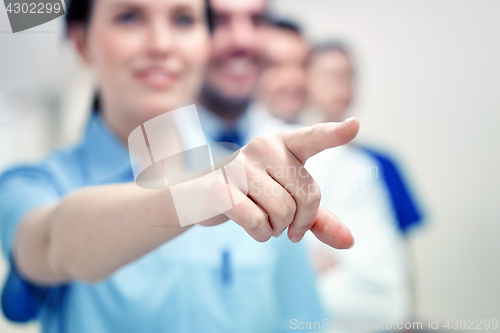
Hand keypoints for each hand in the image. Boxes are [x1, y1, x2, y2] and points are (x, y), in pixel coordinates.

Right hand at [219, 117, 358, 248]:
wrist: (202, 196)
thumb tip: (349, 242)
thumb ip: (318, 218)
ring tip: (263, 220)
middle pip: (308, 195)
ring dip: (278, 229)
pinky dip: (260, 234)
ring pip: (284, 212)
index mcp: (284, 143)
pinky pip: (258, 222)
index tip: (355, 125)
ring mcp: (239, 164)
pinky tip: (249, 225)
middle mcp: (263, 146)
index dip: (334, 133)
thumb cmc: (252, 194)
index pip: (313, 137)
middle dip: (301, 221)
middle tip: (286, 224)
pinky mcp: (221, 187)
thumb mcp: (288, 202)